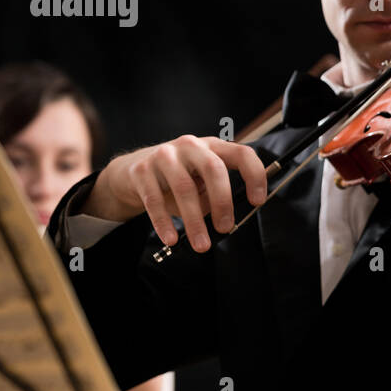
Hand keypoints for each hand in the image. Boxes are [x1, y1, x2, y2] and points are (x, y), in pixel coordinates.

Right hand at [81, 135, 267, 252]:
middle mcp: (190, 146)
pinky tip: (171, 239)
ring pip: (184, 187)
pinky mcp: (142, 170)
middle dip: (222, 201)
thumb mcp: (201, 184)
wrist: (133, 173)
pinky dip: (164, 223)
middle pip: (213, 168)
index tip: (257, 201)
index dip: (254, 175)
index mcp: (213, 147)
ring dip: (194, 220)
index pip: (242, 153)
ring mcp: (165, 155)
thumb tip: (226, 221)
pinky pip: (154, 200)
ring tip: (201, 244)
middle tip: (225, 228)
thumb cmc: (177, 180)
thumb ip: (215, 197)